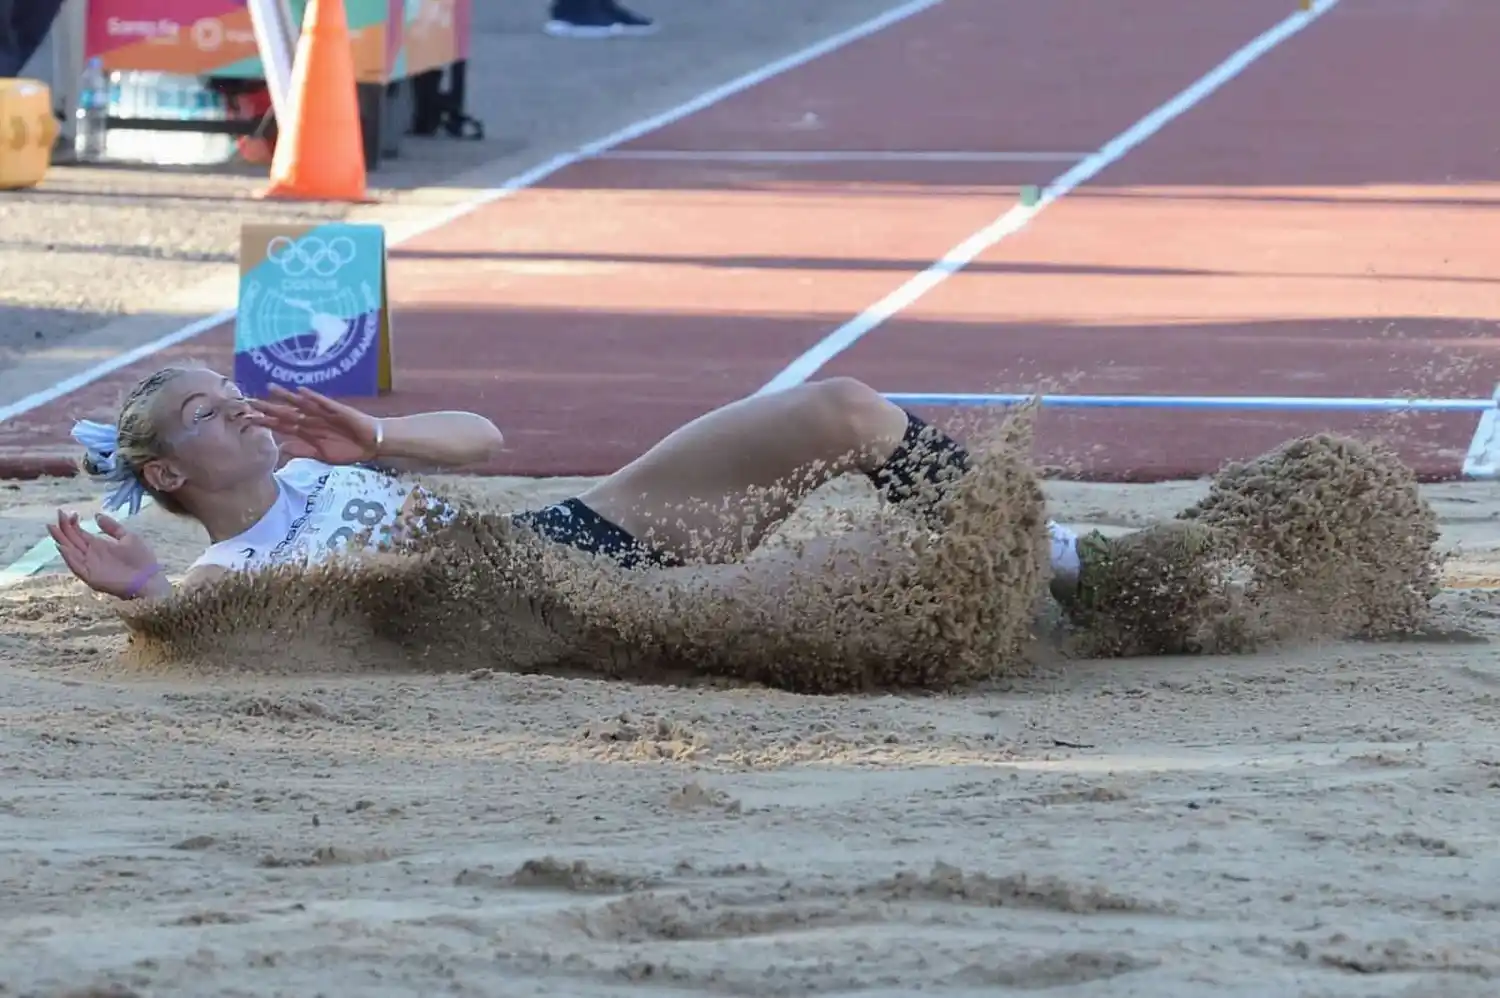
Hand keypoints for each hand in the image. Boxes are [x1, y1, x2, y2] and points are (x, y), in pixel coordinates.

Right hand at [47, 510, 166, 600]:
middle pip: (71, 540)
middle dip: (63, 528)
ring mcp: (90, 566)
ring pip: (70, 552)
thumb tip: (96, 515)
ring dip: (61, 540)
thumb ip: (112, 527)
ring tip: (53, 528)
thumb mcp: (128, 537)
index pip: (79, 533)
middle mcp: (91, 555)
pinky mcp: (91, 577)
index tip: (68, 512)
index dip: (72, 523)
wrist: (150, 579)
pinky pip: (77, 567)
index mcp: (98, 545)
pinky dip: (69, 558)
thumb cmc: (141, 559)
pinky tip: (63, 547)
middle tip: (58, 514)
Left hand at [251, 385, 378, 464]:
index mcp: (307, 432)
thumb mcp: (322, 455)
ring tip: (271, 388)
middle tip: (249, 401)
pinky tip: (301, 391)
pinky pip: (324, 403)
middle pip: (287, 413)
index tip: (248, 419)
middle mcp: (312, 420)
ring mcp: (324, 414)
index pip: (282, 426)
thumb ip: (303, 451)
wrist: (372, 444)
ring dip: (287, 397)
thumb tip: (281, 449)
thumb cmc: (348, 449)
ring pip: (301, 404)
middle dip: (269, 407)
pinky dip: (313, 397)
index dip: (266, 422)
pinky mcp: (338, 410)